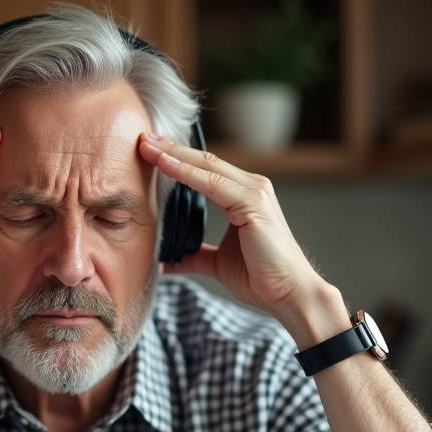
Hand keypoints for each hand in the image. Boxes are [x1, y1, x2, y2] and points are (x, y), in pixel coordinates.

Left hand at [138, 133, 347, 344]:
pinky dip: (186, 173)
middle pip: (204, 160)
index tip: (149, 149)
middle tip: (142, 137)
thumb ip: (194, 256)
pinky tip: (165, 165)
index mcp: (244, 195)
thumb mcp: (217, 263)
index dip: (176, 158)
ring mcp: (254, 193)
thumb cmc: (261, 277)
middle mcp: (251, 187)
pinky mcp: (254, 204)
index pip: (205, 169)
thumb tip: (167, 261)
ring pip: (207, 167)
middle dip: (171, 148)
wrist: (289, 294)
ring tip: (147, 146)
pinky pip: (213, 184)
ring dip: (174, 155)